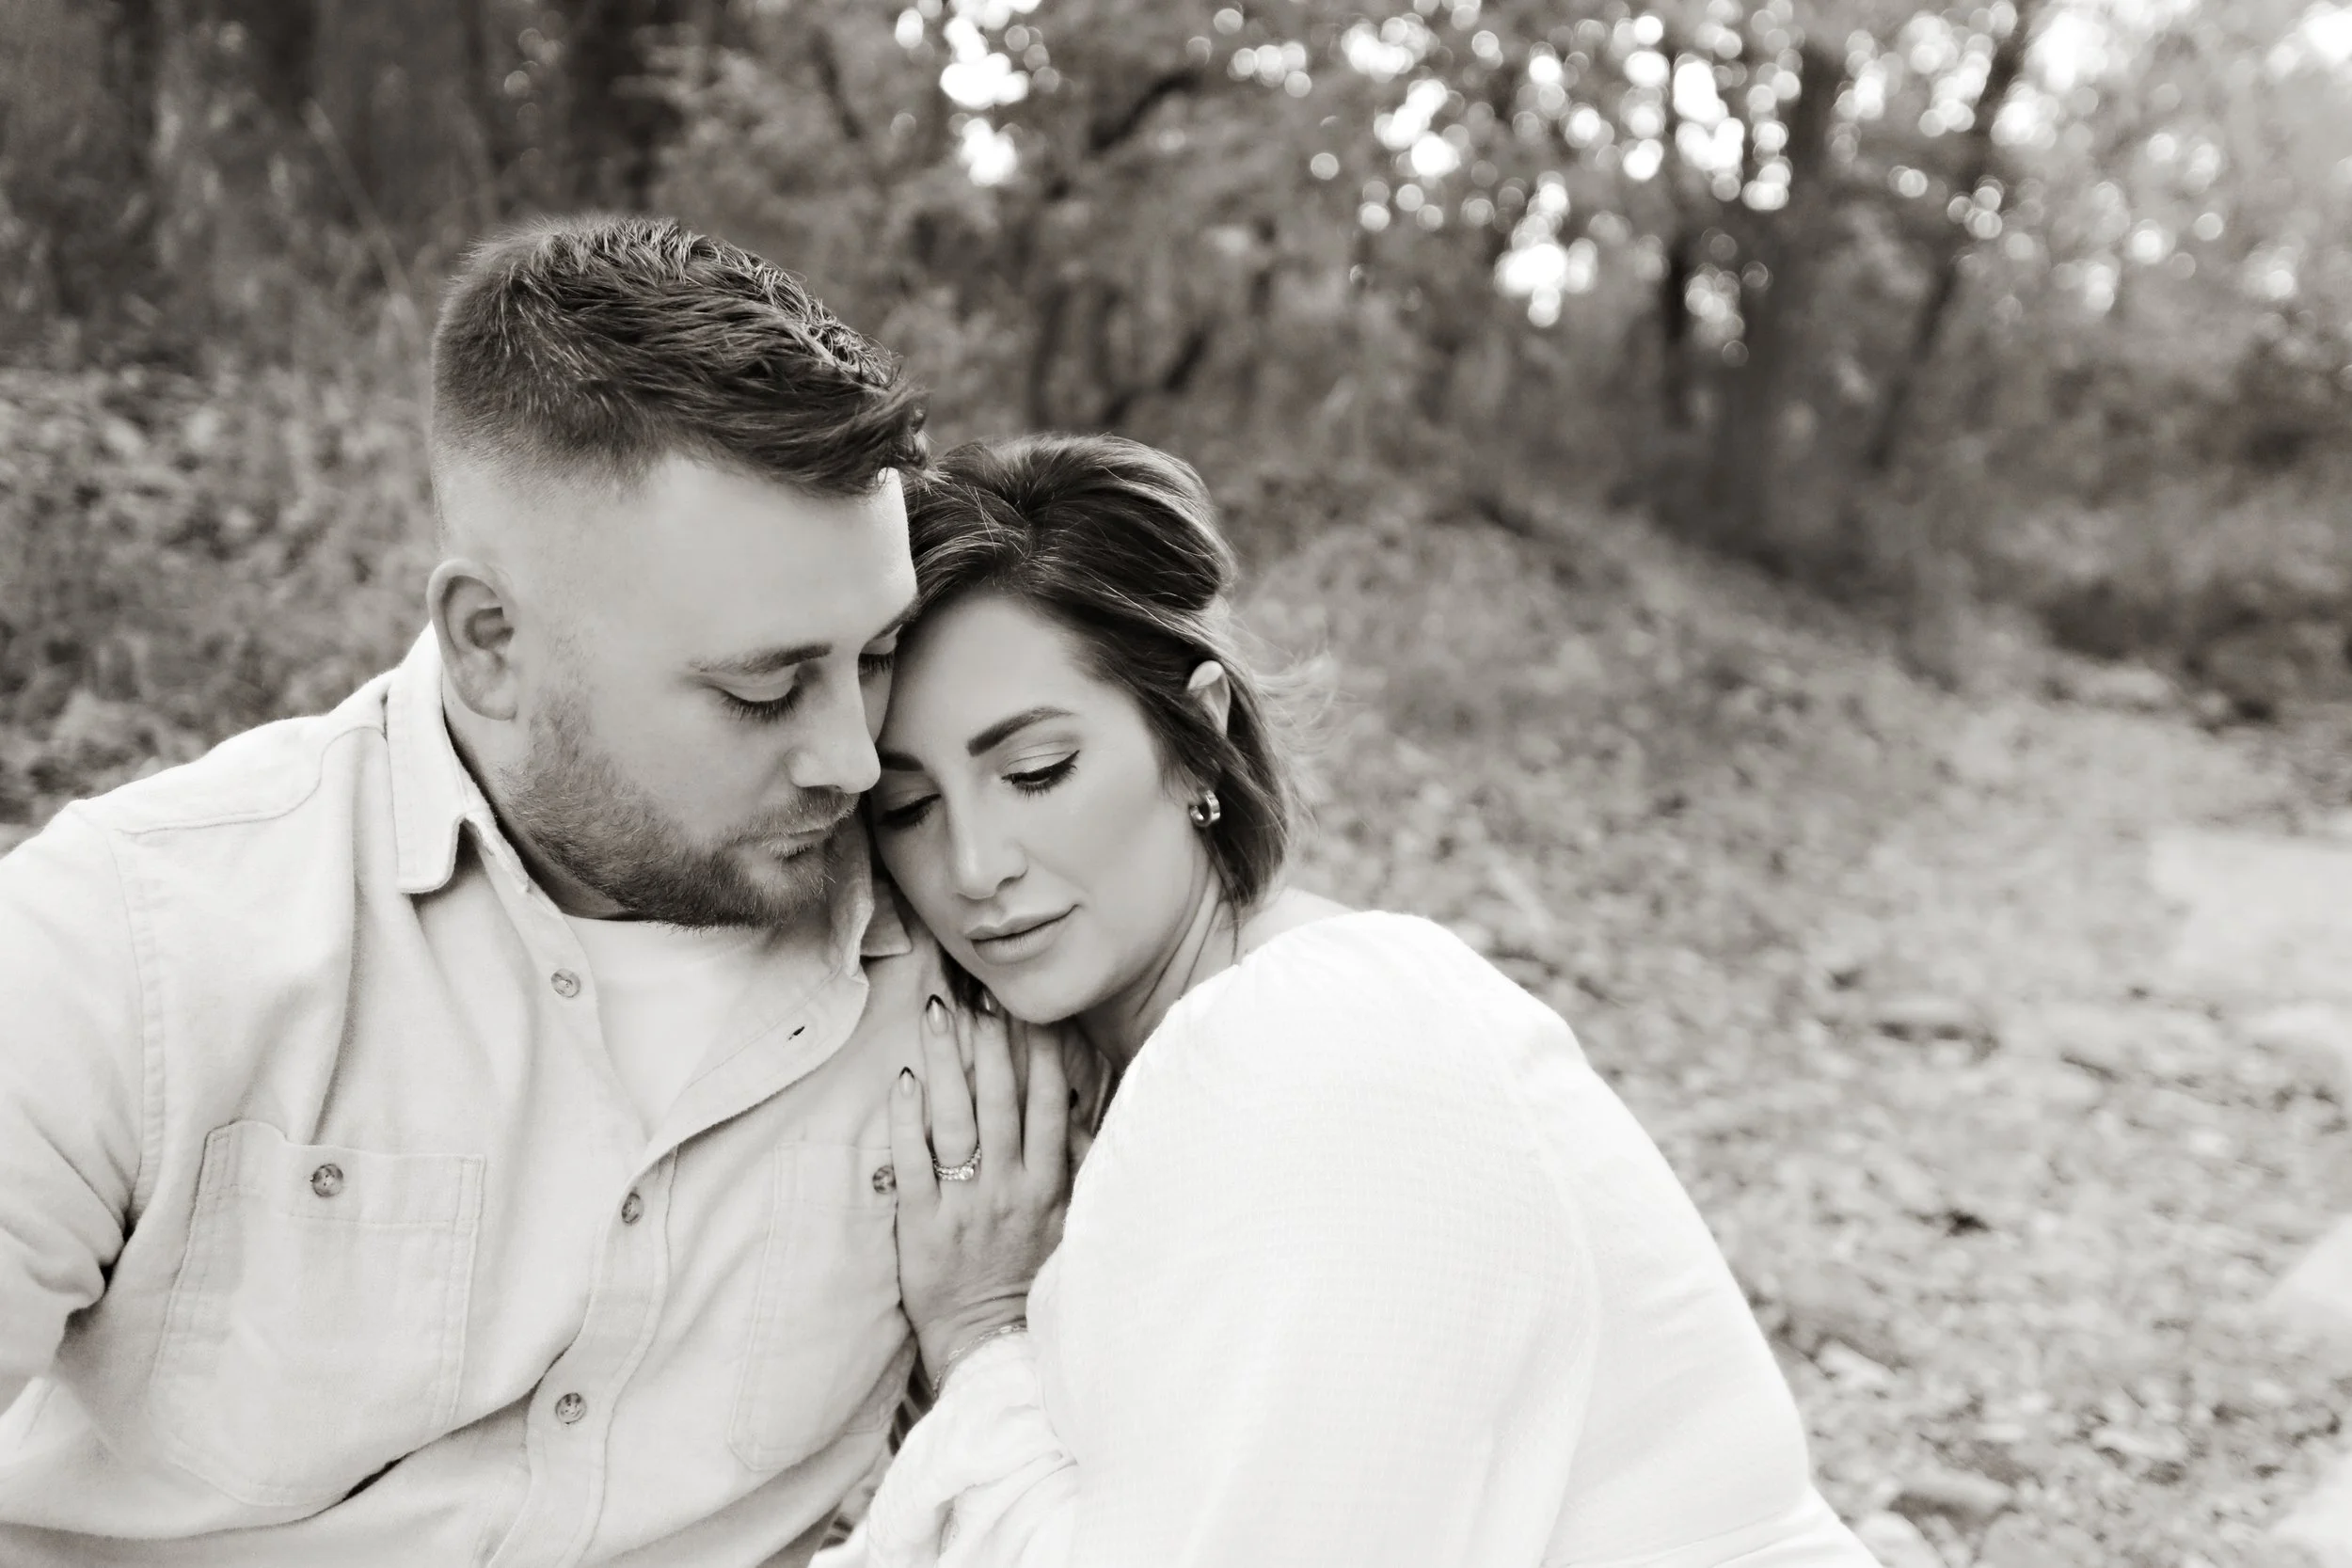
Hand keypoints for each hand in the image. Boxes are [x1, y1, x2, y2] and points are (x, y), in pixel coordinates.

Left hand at [889, 994, 1073, 1386]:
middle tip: (977, 992)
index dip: (1039, 1053)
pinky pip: (913, 1164)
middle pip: (998, 1100)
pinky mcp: (922, 1227)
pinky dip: (907, 1120)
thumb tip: (1068, 1105)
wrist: (992, 1347)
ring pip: (954, 1120)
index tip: (1031, 1009)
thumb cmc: (1032, 1283)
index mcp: (1049, 1186)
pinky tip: (903, 1081)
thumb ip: (1074, 1167)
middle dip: (988, 1042)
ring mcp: (965, 1206)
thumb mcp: (1072, 1226)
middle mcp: (1009, 1189)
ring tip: (935, 1014)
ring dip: (945, 1063)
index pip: (1046, 1104)